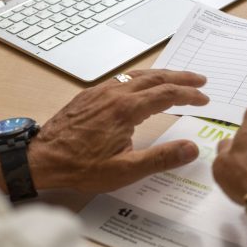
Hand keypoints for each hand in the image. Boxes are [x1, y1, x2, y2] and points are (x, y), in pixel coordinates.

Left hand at [30, 69, 208, 192]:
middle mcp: (114, 94)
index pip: (167, 95)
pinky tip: (143, 85)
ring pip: (138, 75)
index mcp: (126, 110)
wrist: (42, 159)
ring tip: (178, 79)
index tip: (204, 100)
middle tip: (200, 81)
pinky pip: (122, 79)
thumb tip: (192, 148)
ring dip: (162, 75)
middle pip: (155, 78)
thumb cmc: (80, 167)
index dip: (189, 96)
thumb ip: (161, 158)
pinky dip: (142, 78)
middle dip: (181, 78)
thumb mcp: (125, 171)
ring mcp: (100, 92)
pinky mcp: (89, 96)